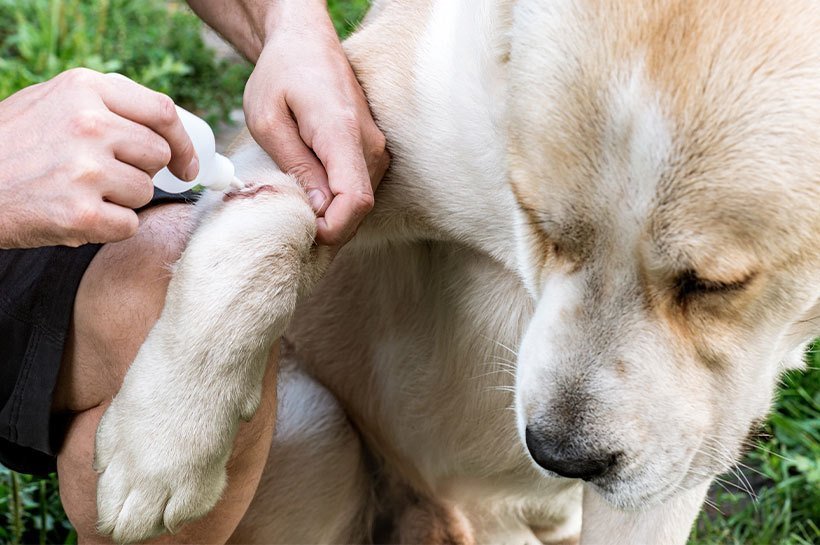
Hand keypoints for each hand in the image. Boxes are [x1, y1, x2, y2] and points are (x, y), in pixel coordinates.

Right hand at [0, 68, 196, 248]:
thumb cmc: (11, 145)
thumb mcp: (52, 103)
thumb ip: (105, 106)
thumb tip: (165, 128)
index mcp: (85, 89)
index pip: (162, 112)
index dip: (183, 142)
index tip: (188, 163)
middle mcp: (89, 124)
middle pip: (158, 156)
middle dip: (143, 173)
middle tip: (107, 178)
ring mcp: (86, 168)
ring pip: (145, 192)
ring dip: (122, 200)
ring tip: (79, 192)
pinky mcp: (82, 212)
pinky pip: (128, 225)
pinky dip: (109, 227)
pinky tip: (77, 215)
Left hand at [243, 1, 388, 246]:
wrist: (306, 42)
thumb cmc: (281, 74)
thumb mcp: (268, 120)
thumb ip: (295, 165)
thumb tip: (318, 208)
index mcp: (342, 132)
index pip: (354, 199)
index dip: (332, 227)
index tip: (303, 230)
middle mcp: (369, 142)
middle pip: (359, 207)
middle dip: (328, 227)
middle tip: (290, 225)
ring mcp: (376, 148)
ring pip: (360, 202)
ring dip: (332, 215)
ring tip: (297, 205)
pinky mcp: (373, 151)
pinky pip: (360, 189)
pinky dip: (337, 202)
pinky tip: (311, 195)